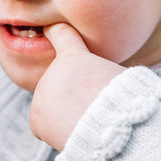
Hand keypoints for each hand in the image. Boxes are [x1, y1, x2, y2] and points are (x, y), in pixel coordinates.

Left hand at [29, 23, 124, 150]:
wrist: (111, 128)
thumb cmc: (125, 103)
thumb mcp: (117, 76)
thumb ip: (97, 71)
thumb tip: (95, 78)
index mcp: (74, 57)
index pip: (61, 34)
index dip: (56, 31)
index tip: (50, 28)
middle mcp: (51, 72)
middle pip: (60, 84)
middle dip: (71, 94)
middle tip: (92, 106)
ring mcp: (40, 95)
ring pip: (53, 106)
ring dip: (65, 114)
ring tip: (87, 120)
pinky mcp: (35, 120)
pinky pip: (45, 127)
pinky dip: (57, 132)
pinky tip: (73, 131)